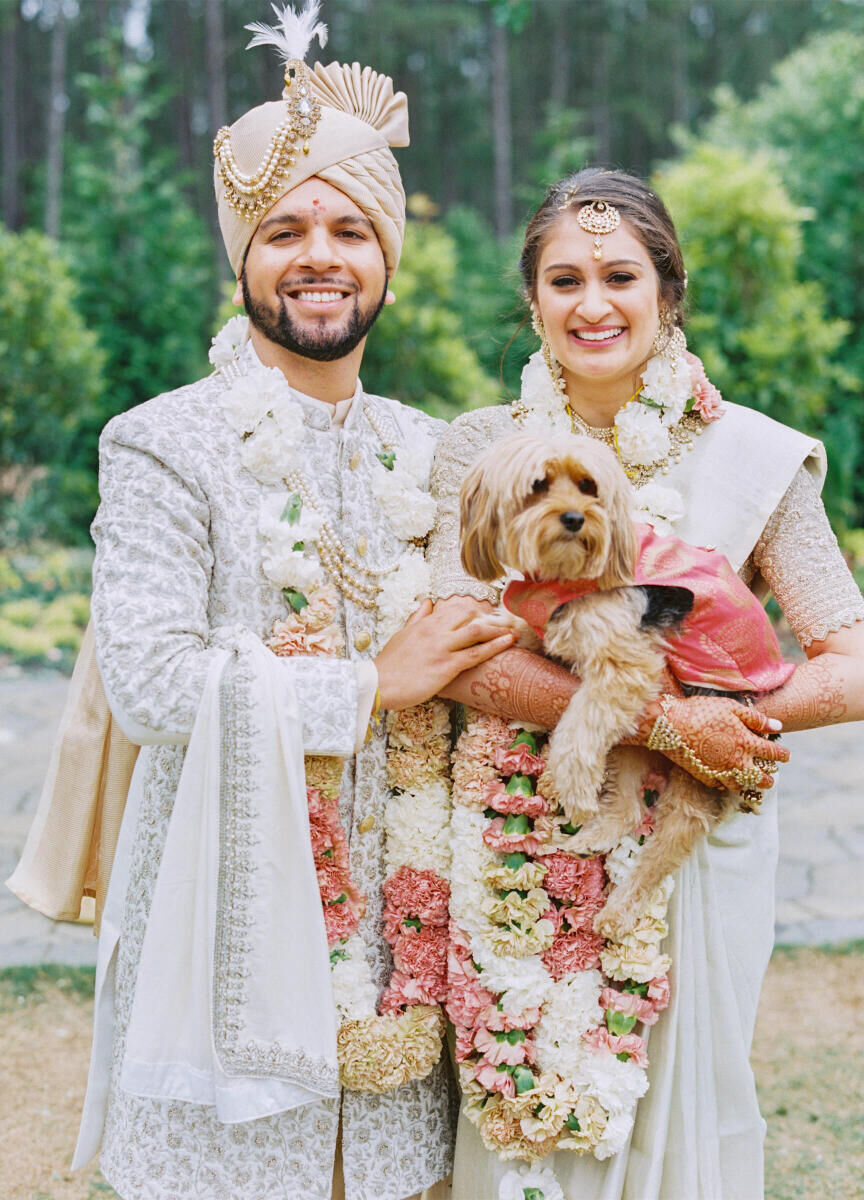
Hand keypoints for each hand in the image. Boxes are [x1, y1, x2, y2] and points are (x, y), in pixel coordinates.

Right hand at [374, 596, 515, 710]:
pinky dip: (495, 646)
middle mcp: (435, 631)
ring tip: (515, 629)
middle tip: (506, 622)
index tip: (490, 614)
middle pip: (470, 615)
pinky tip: (509, 642)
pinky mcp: (446, 666)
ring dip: (498, 629)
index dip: (475, 610)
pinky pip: (475, 653)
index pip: (456, 608)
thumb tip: (428, 602)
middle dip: (490, 618)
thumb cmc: (389, 663)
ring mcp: (442, 647)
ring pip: (476, 631)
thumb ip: (417, 618)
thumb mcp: (402, 634)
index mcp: (425, 623)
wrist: (378, 683)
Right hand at [644, 693, 789, 789]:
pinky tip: (727, 780)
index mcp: (747, 743)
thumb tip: (778, 726)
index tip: (786, 756)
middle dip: (768, 778)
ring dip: (749, 785)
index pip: (773, 753)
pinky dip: (727, 784)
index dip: (782, 755)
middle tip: (771, 777)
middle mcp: (737, 762)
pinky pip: (721, 786)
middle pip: (761, 777)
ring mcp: (721, 772)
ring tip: (751, 782)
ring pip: (742, 786)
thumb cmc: (701, 711)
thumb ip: (756, 719)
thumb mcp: (731, 707)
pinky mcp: (705, 777)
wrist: (670, 725)